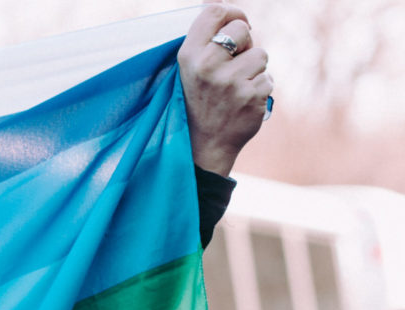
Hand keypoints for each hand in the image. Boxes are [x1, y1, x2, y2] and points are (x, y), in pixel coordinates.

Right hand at [177, 2, 272, 176]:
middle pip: (243, 29)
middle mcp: (207, 65)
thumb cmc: (197, 103)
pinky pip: (267, 79)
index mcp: (189, 56)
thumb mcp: (190, 69)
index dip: (231, 13)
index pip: (214, 11)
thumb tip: (216, 1)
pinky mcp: (251, 96)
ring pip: (260, 54)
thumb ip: (205, 37)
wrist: (202, 147)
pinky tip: (242, 103)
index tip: (235, 24)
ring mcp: (230, 81)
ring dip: (253, 70)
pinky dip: (259, 90)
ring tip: (235, 88)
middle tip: (232, 65)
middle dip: (245, 44)